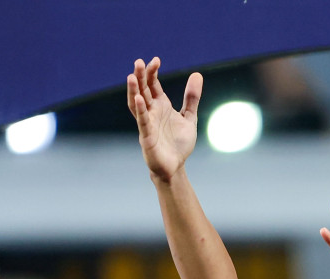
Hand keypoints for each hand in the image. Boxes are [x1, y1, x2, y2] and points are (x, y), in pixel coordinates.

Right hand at [127, 58, 200, 184]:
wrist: (175, 167)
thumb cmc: (179, 143)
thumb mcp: (189, 117)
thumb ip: (191, 97)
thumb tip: (197, 74)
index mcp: (160, 106)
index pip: (153, 85)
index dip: (152, 72)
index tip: (156, 60)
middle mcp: (151, 112)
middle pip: (143, 90)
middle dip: (140, 77)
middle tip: (139, 62)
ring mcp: (147, 123)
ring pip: (136, 103)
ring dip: (133, 90)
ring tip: (131, 76)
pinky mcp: (146, 136)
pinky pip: (142, 121)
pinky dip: (140, 110)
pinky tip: (139, 99)